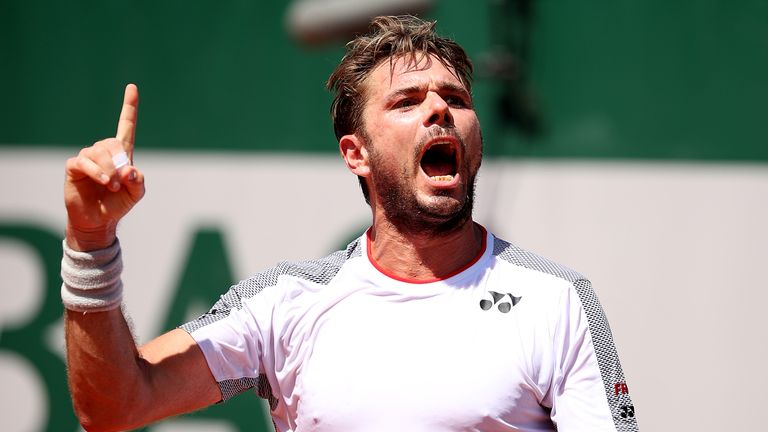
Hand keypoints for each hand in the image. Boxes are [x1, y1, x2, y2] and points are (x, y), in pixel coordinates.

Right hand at [64, 84, 145, 250]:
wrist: (99, 220)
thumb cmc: (118, 204)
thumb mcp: (135, 193)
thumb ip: (138, 181)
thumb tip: (130, 169)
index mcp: (122, 154)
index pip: (126, 125)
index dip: (129, 107)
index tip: (132, 87)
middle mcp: (104, 151)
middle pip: (113, 143)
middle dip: (119, 162)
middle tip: (120, 182)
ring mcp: (88, 157)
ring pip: (99, 153)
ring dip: (108, 170)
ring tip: (111, 186)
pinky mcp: (74, 167)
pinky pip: (84, 162)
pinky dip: (96, 172)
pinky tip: (103, 181)